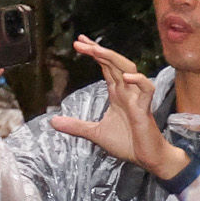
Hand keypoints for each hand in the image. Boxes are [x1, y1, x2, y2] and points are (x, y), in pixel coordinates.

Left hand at [60, 38, 178, 177]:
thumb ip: (75, 126)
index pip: (105, 66)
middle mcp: (126, 91)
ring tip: (97, 51)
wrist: (147, 158)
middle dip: (98, 51)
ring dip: (113, 58)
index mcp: (117, 93)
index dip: (94, 53)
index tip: (78, 42)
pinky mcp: (145, 109)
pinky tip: (127, 77)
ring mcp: (136, 98)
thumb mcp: (94, 133)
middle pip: (113, 63)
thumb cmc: (127, 143)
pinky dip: (139, 81)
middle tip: (79, 42)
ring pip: (128, 69)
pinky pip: (146, 90)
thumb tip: (52, 121)